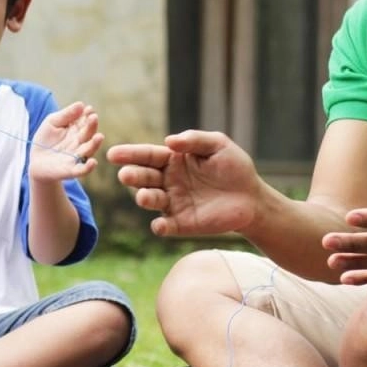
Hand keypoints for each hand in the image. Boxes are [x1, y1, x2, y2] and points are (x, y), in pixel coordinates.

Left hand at [28, 101, 101, 181]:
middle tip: (93, 117)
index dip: (88, 115)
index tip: (89, 109)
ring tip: (99, 136)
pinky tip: (93, 162)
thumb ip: (66, 114)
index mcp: (77, 130)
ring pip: (88, 150)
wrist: (35, 161)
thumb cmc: (45, 140)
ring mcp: (77, 156)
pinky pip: (82, 170)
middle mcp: (80, 143)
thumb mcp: (52, 122)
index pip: (85, 121)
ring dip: (95, 144)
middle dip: (92, 126)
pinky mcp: (71, 170)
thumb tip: (81, 104)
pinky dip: (88, 168)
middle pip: (88, 134)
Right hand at [106, 130, 260, 236]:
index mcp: (172, 161)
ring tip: (144, 197)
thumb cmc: (234, 168)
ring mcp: (173, 203)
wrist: (253, 198)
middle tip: (125, 175)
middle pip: (144, 177)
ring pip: (151, 200)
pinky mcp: (182, 223)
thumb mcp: (218, 145)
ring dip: (144, 198)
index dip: (130, 154)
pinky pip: (166, 225)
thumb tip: (169, 140)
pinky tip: (159, 224)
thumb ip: (194, 140)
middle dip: (133, 176)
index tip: (113, 154)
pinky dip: (160, 226)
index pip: (147, 156)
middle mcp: (167, 181)